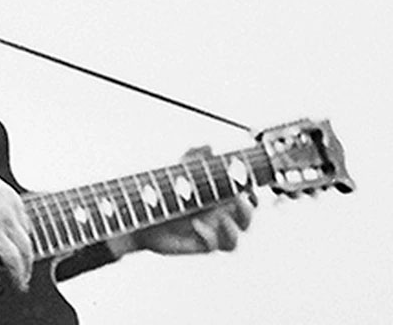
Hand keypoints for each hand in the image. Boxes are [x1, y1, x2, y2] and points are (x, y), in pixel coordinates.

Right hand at [0, 148, 32, 291]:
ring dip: (17, 276)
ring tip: (15, 286)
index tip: (23, 253)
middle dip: (27, 266)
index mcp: (11, 199)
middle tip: (25, 277)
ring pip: (14, 260)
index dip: (26, 245)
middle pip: (25, 247)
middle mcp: (7, 215)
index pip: (26, 228)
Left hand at [107, 146, 256, 256]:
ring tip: (221, 219)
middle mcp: (217, 215)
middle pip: (246, 219)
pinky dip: (209, 237)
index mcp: (218, 195)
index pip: (246, 195)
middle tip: (238, 201)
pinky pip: (212, 246)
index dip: (252, 190)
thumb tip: (208, 146)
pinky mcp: (198, 244)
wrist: (140, 209)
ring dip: (232, 230)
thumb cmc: (163, 187)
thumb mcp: (179, 169)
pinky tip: (196, 226)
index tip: (248, 182)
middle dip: (247, 211)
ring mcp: (209, 231)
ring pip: (234, 240)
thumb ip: (194, 158)